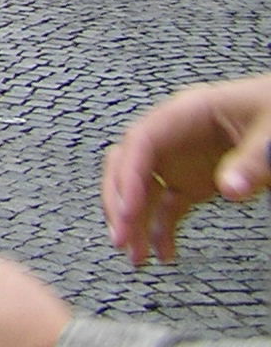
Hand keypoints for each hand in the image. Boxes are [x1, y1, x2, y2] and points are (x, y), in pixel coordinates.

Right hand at [102, 72, 270, 265]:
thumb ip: (252, 160)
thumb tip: (230, 190)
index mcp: (186, 113)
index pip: (141, 142)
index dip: (128, 176)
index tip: (129, 213)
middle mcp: (174, 136)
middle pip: (128, 164)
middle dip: (119, 201)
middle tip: (121, 238)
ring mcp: (180, 159)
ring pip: (140, 189)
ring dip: (134, 221)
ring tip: (137, 257)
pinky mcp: (191, 180)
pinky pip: (166, 205)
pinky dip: (160, 229)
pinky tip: (164, 253)